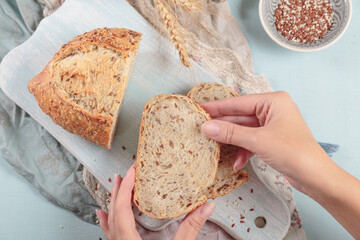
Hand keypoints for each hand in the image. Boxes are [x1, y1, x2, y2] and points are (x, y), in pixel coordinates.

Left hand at [96, 166, 215, 239]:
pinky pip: (109, 234)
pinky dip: (106, 222)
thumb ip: (191, 228)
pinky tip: (103, 217)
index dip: (126, 188)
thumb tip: (206, 207)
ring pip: (109, 223)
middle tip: (122, 175)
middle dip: (117, 192)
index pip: (123, 209)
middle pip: (113, 213)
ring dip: (112, 203)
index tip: (131, 172)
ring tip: (113, 189)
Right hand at [201, 91, 330, 192]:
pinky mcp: (272, 139)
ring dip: (232, 141)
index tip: (199, 107)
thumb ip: (231, 133)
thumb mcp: (258, 140)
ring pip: (244, 130)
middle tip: (202, 129)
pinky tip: (237, 162)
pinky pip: (251, 140)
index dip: (218, 107)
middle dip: (223, 126)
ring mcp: (272, 125)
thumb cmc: (293, 153)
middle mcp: (273, 110)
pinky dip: (243, 150)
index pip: (239, 102)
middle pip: (240, 116)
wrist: (316, 177)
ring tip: (214, 146)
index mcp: (273, 101)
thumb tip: (207, 126)